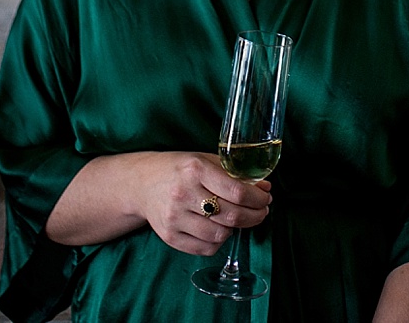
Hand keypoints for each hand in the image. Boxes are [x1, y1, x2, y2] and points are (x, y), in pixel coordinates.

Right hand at [135, 152, 271, 256]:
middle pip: (231, 215)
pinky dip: (218, 242)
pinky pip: (205, 248)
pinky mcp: (169, 236)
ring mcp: (174, 217)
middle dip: (254, 216)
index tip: (266, 198)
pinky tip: (219, 229)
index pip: (237, 191)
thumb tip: (265, 187)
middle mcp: (183, 193)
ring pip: (219, 235)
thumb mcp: (205, 160)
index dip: (258, 198)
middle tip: (261, 212)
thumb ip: (235, 173)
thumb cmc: (180, 170)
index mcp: (196, 169)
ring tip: (237, 219)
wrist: (142, 183)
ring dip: (236, 229)